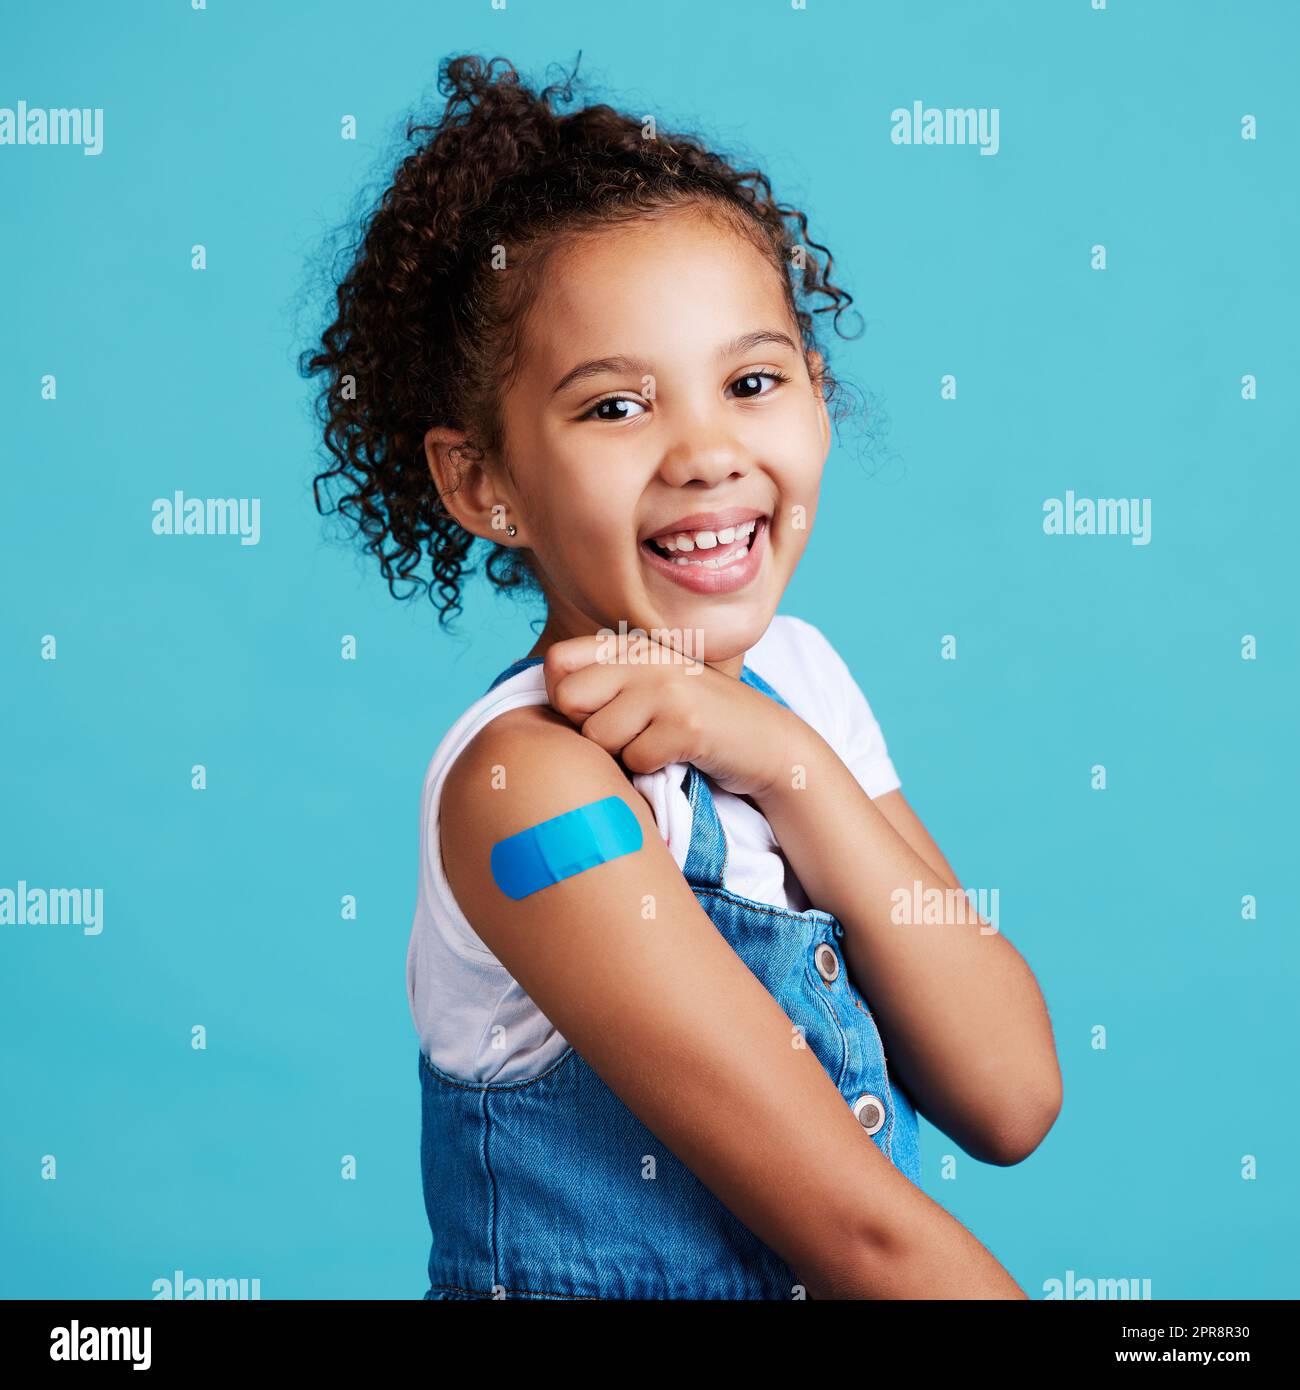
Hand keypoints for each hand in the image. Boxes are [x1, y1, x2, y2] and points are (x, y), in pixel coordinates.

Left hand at [541, 632, 809, 800]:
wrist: (767, 744)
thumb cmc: (697, 723)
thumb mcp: (650, 688)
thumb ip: (604, 682)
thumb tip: (543, 698)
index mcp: (632, 647)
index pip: (557, 662)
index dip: (565, 698)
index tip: (597, 712)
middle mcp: (646, 659)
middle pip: (568, 700)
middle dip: (588, 730)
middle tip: (627, 734)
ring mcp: (668, 688)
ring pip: (598, 735)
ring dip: (622, 754)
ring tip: (657, 744)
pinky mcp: (687, 725)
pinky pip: (634, 759)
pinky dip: (650, 770)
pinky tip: (678, 757)